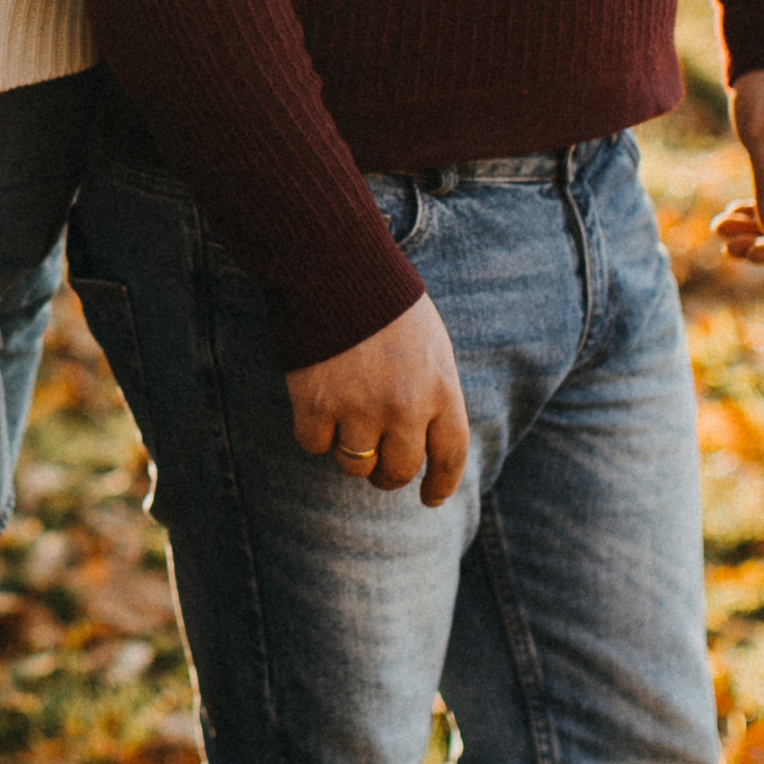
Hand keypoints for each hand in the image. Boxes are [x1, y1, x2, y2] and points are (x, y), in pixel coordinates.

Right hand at [286, 294, 469, 507]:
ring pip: (354, 465)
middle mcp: (405, 407)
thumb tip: (422, 439)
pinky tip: (315, 407)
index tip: (429, 498)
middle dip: (388, 476)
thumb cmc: (386, 300)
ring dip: (349, 453)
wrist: (336, 265)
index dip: (440, 484)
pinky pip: (315, 445)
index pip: (449, 456)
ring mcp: (359, 408)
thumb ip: (432, 391)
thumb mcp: (430, 344)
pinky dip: (314, 433)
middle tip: (378, 469)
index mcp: (440, 388)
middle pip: (399, 469)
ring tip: (344, 425)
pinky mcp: (316, 404)